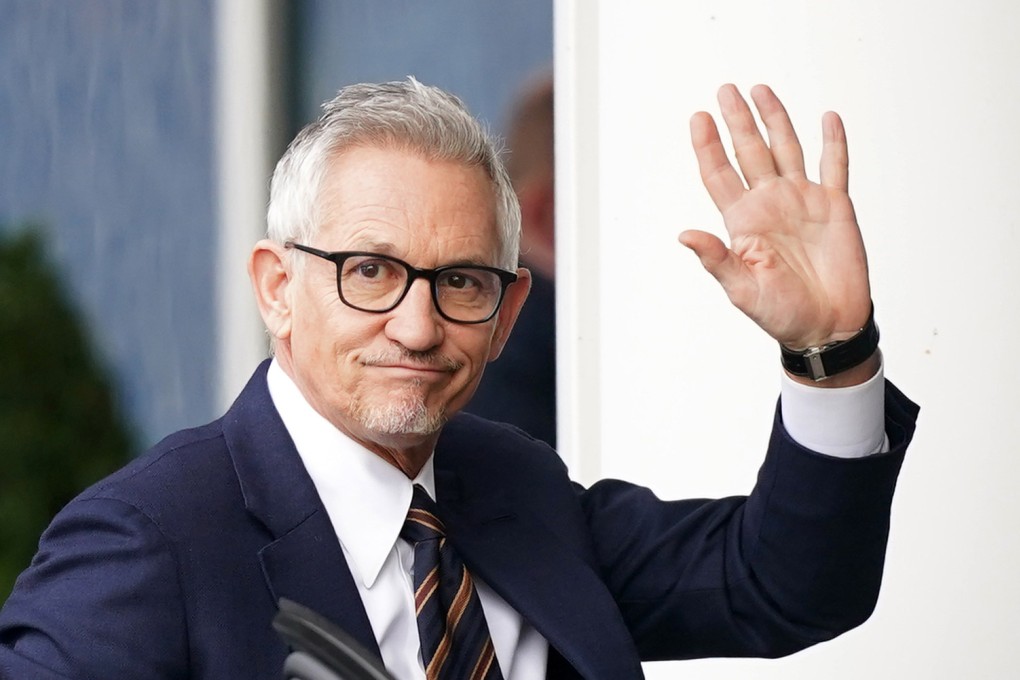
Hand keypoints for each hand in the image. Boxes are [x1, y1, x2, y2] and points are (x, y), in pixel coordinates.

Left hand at [680, 84, 870, 349]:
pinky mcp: (835, 208)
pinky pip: (834, 167)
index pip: (720, 175)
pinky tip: (828, 118)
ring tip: (761, 91)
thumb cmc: (781, 315)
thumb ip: (716, 258)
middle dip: (738, 121)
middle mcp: (770, 205)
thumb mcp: (742, 290)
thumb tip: (684, 234)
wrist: (826, 328)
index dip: (708, 146)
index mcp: (744, 222)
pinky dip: (834, 143)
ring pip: (787, 150)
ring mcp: (803, 202)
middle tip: (725, 91)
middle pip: (750, 152)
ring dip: (776, 120)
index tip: (698, 118)